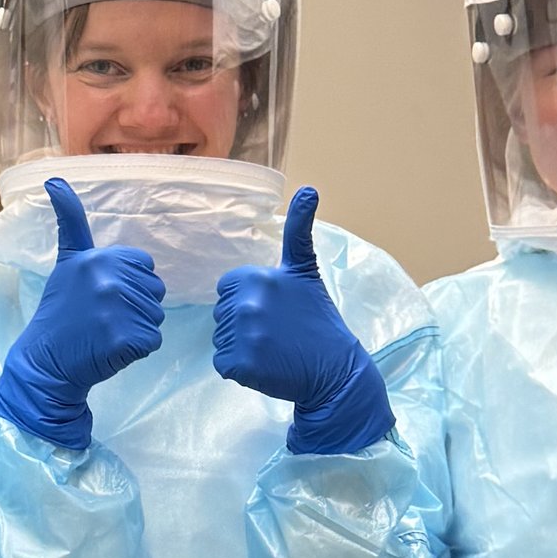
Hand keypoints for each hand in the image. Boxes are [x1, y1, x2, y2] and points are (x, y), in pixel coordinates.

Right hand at [0, 177, 164, 451]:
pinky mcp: (127, 339)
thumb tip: (55, 179)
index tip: (101, 296)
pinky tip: (111, 349)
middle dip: (135, 306)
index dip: (128, 283)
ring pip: (155, 315)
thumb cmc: (60, 312)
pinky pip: (153, 340)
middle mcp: (108, 279)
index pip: (144, 266)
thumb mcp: (66, 262)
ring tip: (105, 333)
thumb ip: (70, 221)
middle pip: (153, 291)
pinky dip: (137, 349)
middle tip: (102, 318)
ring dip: (137, 328)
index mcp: (97, 258)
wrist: (46, 361)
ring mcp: (118, 310)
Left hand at [212, 188, 393, 456]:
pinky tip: (266, 365)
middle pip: (222, 313)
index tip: (275, 311)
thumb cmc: (319, 319)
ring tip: (273, 349)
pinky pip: (223, 363)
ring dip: (241, 346)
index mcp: (258, 277)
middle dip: (244, 323)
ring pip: (222, 338)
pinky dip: (240, 368)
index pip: (228, 288)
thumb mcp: (306, 270)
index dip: (249, 301)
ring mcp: (243, 336)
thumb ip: (298, 230)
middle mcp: (247, 304)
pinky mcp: (240, 365)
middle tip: (277, 332)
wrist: (334, 369)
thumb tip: (307, 188)